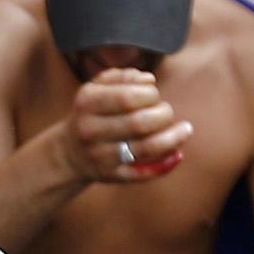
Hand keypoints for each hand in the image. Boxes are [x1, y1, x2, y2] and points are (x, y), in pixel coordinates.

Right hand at [67, 68, 189, 181]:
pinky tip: (177, 154)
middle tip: (166, 112)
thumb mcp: (97, 88)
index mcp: (87, 103)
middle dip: (164, 114)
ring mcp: (101, 156)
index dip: (151, 94)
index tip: (154, 95)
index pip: (129, 97)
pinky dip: (166, 164)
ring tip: (184, 130)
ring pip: (147, 149)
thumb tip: (149, 80)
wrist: (69, 152)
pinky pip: (145, 173)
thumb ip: (122, 77)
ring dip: (173, 138)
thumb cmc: (91, 113)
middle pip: (140, 123)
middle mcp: (91, 130)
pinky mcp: (112, 176)